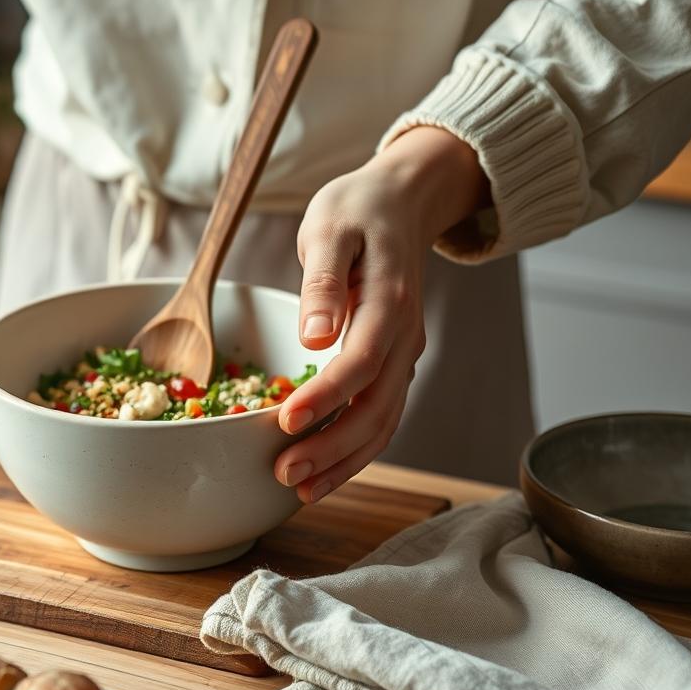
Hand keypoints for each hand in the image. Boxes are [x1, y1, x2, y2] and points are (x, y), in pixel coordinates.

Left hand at [274, 127, 487, 502]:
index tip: (286, 421)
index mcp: (391, 301)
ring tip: (299, 488)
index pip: (362, 361)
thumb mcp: (331, 228)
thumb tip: (314, 336)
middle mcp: (405, 336)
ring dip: (344, 460)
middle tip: (285, 473)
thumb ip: (323, 282)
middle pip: (377, 406)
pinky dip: (354, 450)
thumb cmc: (358, 209)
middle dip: (332, 447)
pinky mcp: (392, 363)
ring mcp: (403, 354)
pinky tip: (321, 472)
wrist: (401, 200)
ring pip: (383, 421)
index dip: (326, 397)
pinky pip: (379, 416)